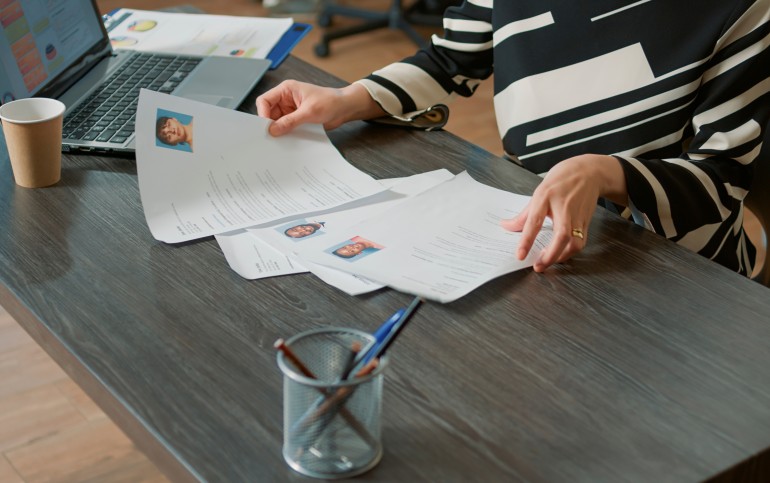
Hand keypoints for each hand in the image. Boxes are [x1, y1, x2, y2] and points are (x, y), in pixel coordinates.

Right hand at [256, 81, 384, 135]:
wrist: (345, 108)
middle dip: (269, 124)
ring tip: (280, 140)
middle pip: (268, 113)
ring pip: (276, 121)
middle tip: (271, 137)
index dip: (262, 114)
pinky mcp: (296, 119)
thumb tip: (273, 130)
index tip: (266, 127)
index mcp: (286, 90)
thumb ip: (290, 121)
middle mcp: (286, 99)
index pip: (264, 100)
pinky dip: (285, 133)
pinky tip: (287, 140)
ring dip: (278, 130)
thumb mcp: (309, 112)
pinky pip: (286, 127)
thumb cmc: (330, 102)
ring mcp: (290, 110)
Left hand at [501, 154, 626, 271]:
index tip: (520, 255)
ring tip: (547, 261)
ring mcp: (577, 215)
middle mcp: (563, 207)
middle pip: (561, 235)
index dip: (526, 240)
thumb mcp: (539, 192)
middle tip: (538, 266)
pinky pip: (580, 242)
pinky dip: (570, 252)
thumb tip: (506, 226)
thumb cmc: (561, 180)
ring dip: (561, 256)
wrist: (589, 172)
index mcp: (546, 197)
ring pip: (575, 242)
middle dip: (550, 255)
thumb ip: (524, 214)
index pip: (534, 221)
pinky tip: (560, 255)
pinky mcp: (586, 222)